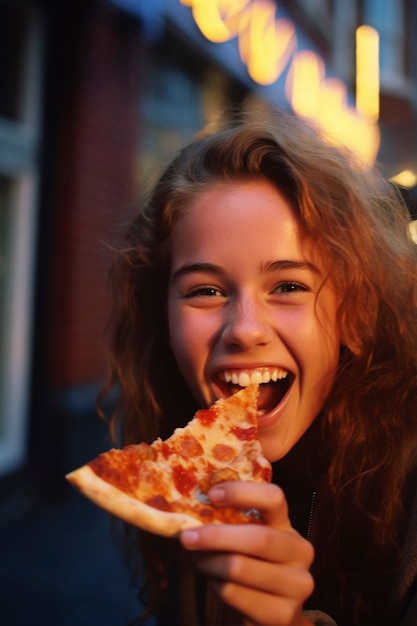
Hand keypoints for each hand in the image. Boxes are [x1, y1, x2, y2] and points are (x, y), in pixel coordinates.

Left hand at [180, 482, 314, 625]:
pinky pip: (235, 593)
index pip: (274, 498)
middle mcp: (300, 551)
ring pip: (240, 568)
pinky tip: (211, 580)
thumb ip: (231, 517)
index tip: (211, 494)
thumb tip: (194, 498)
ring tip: (195, 559)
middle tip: (186, 536)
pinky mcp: (282, 615)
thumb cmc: (249, 565)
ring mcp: (297, 585)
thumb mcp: (246, 536)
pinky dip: (214, 585)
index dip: (242, 493)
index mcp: (287, 525)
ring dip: (209, 562)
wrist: (267, 614)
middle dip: (215, 536)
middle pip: (257, 538)